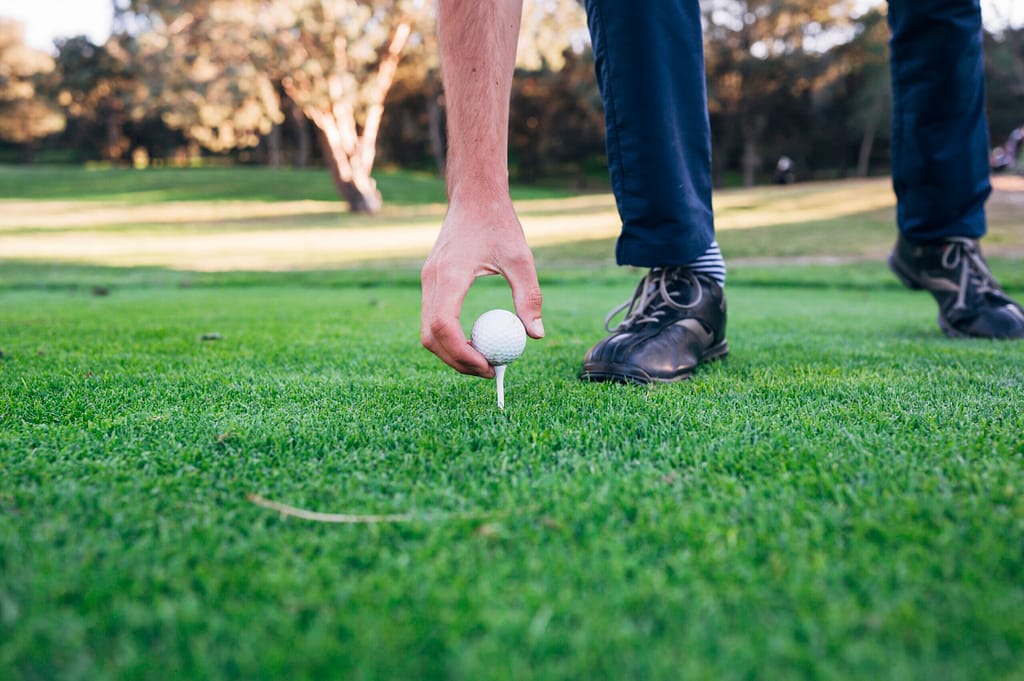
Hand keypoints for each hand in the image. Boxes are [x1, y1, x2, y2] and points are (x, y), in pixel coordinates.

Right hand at [420, 196, 544, 376]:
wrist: (474, 196)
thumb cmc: (498, 223)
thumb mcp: (521, 258)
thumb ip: (529, 296)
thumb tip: (535, 335)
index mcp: (450, 275)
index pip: (444, 326)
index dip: (462, 353)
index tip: (488, 366)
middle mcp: (432, 281)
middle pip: (430, 336)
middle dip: (456, 361)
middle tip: (489, 371)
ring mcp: (428, 282)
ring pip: (427, 331)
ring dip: (452, 352)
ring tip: (484, 359)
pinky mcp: (431, 282)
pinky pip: (433, 319)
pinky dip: (449, 338)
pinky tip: (475, 340)